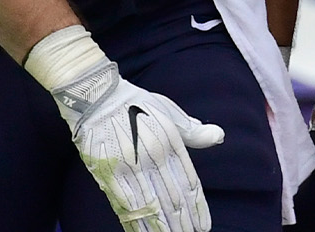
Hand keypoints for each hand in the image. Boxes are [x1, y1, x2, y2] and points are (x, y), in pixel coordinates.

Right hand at [54, 60, 221, 231]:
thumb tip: (219, 136)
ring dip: (163, 228)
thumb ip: (192, 130)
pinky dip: (136, 222)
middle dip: (183, 224)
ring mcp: (129, 167)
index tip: (203, 226)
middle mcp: (151, 157)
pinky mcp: (108, 174)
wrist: (95, 96)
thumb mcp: (168, 110)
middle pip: (172, 200)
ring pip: (151, 207)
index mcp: (169, 142)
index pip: (188, 184)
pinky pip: (125, 204)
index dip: (196, 209)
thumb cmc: (134, 103)